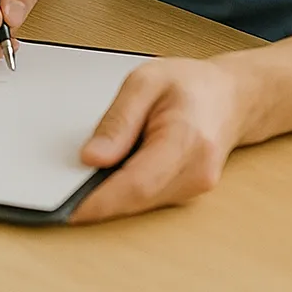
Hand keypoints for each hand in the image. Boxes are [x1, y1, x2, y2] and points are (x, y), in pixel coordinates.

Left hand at [71, 56, 245, 223]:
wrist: (230, 96)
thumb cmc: (190, 84)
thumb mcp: (144, 83)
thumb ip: (117, 121)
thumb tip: (91, 158)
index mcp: (186, 140)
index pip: (137, 183)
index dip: (99, 201)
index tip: (67, 209)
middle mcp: (197, 172)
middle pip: (137, 199)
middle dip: (97, 200)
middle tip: (61, 194)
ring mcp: (196, 187)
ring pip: (141, 204)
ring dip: (111, 195)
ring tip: (86, 176)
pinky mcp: (188, 193)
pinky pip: (149, 200)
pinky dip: (126, 191)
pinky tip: (114, 173)